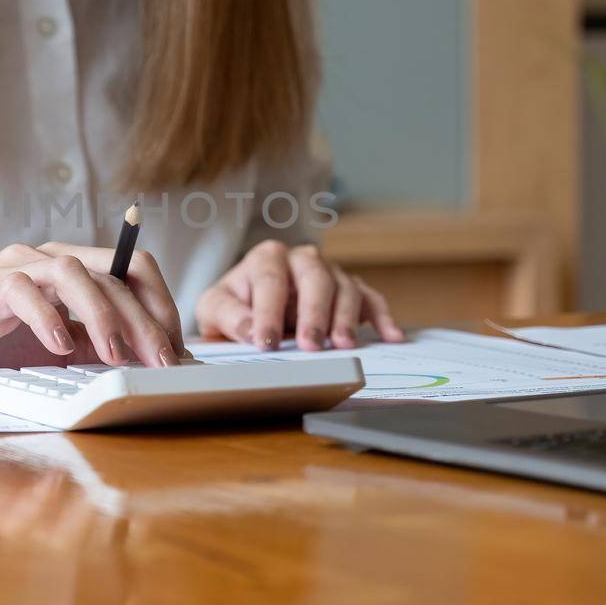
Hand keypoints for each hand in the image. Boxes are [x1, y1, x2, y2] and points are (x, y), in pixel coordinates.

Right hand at [0, 242, 182, 388]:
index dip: (162, 304)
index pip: (133, 268)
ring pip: (74, 272)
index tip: (176, 350)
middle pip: (114, 272)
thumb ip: (92, 347)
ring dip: (104, 315)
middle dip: (146, 318)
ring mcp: (12, 272)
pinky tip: (58, 348)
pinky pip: (22, 291)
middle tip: (163, 362)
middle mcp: (44, 260)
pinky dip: (47, 318)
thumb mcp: (51, 351)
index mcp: (68, 270)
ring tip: (117, 356)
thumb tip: (151, 362)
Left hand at [195, 240, 401, 350]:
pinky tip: (390, 336)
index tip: (264, 343)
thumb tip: (251, 330)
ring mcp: (330, 274)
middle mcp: (302, 259)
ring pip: (344, 288)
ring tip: (343, 346)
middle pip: (315, 278)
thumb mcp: (215, 310)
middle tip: (310, 345)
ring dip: (345, 318)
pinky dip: (381, 316)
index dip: (267, 313)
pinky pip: (369, 300)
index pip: (270, 281)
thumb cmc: (234, 309)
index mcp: (267, 258)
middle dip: (314, 313)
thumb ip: (229, 316)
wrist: (252, 311)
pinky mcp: (350, 291)